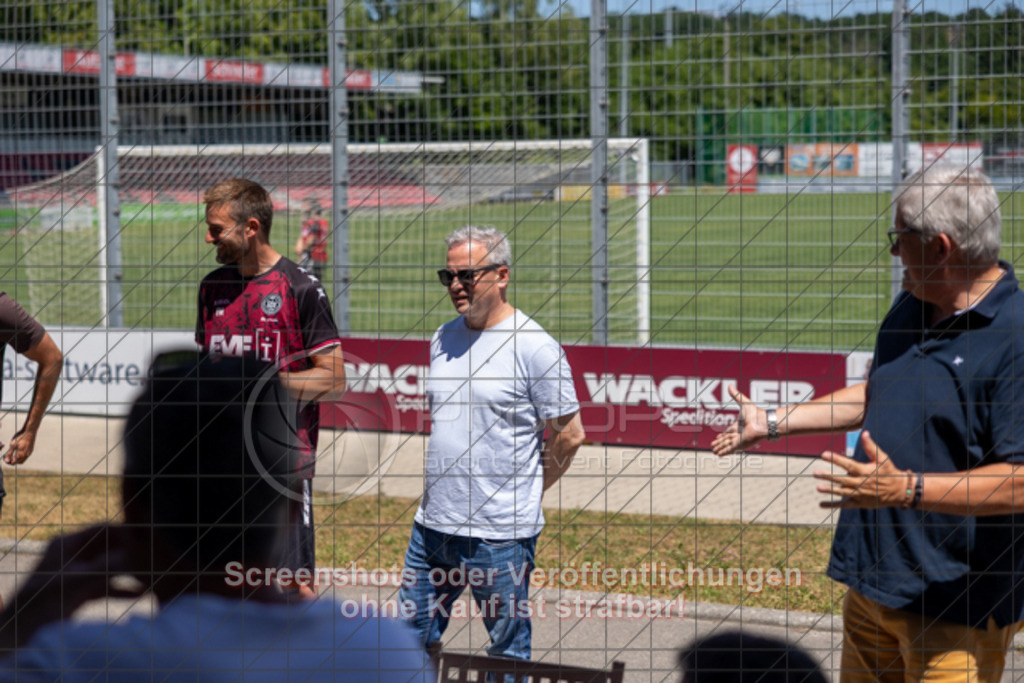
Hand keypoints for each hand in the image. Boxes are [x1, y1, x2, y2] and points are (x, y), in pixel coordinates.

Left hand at [0, 524, 142, 648]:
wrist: (24, 630)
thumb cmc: (43, 600)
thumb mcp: (76, 580)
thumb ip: (105, 566)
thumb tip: (134, 555)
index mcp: (67, 544)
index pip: (102, 530)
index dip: (124, 532)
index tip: (146, 537)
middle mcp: (74, 556)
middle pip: (109, 548)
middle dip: (131, 554)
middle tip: (153, 556)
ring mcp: (78, 575)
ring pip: (111, 569)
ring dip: (130, 573)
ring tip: (152, 575)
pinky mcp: (81, 593)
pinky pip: (107, 587)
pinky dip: (123, 590)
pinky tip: (142, 595)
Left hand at [4, 429, 35, 464]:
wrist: (30, 431)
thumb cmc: (20, 437)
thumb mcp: (12, 445)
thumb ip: (9, 453)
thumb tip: (6, 460)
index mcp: (21, 455)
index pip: (13, 462)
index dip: (8, 461)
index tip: (4, 458)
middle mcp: (26, 455)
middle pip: (18, 462)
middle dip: (12, 461)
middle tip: (8, 457)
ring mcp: (29, 453)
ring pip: (22, 460)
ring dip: (17, 460)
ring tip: (13, 455)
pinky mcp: (31, 450)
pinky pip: (26, 456)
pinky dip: (21, 457)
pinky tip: (19, 452)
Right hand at [710, 385, 765, 455]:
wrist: (763, 422)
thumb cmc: (756, 413)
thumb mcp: (744, 403)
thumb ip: (736, 395)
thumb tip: (730, 385)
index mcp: (740, 425)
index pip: (729, 431)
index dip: (723, 434)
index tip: (718, 437)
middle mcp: (739, 433)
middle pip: (727, 439)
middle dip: (720, 443)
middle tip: (713, 445)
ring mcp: (739, 440)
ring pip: (726, 445)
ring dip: (720, 448)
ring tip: (713, 451)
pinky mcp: (739, 445)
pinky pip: (729, 449)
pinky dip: (723, 452)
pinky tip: (718, 454)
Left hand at [814, 431, 906, 508]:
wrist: (899, 491)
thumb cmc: (889, 472)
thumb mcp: (882, 458)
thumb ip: (871, 447)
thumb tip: (864, 433)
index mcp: (865, 471)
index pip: (848, 464)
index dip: (836, 459)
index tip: (823, 454)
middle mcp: (861, 483)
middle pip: (842, 479)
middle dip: (828, 476)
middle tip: (815, 473)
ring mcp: (860, 494)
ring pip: (842, 492)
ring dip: (830, 490)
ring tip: (818, 487)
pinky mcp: (860, 503)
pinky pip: (845, 505)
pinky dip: (833, 505)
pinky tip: (821, 505)